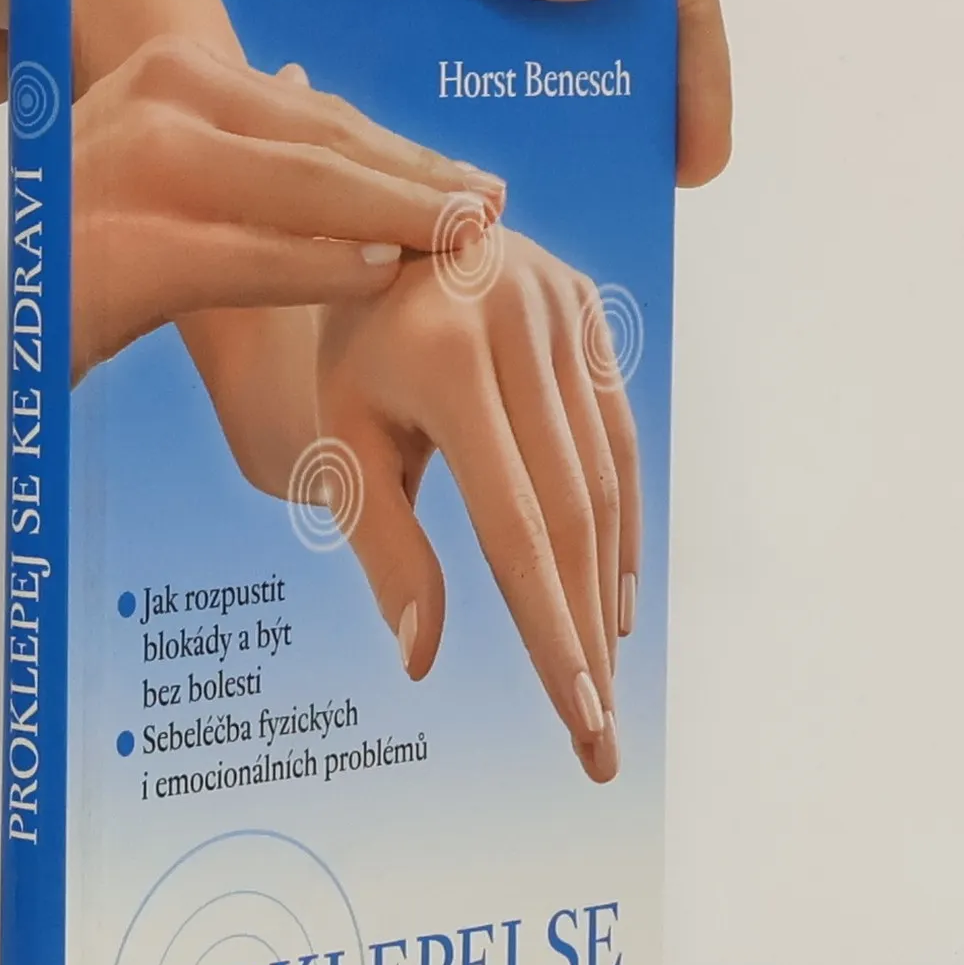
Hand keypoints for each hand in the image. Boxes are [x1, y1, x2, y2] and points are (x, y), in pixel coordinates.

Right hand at [71, 38, 500, 380]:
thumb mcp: (144, 169)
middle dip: (420, 179)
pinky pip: (249, 256)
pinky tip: (383, 277)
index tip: (476, 183)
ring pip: (302, 186)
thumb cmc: (72, 254)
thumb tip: (302, 78)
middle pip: (324, 140)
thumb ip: (229, 134)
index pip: (318, 113)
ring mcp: (133, 169)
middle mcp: (153, 103)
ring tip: (467, 243)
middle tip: (495, 211)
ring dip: (397, 216)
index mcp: (171, 81)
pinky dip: (322, 266)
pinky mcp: (120, 250)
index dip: (406, 152)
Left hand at [315, 228, 640, 783]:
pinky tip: (615, 601)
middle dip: (586, 638)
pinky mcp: (591, 313)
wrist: (369, 227)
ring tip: (601, 687)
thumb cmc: (340, 350)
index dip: (549, 629)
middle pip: (573, 517)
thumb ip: (385, 548)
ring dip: (610, 594)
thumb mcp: (340, 442)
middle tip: (597, 738)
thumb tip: (422, 662)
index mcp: (447, 357)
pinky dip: (622, 527)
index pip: (515, 527)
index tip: (576, 716)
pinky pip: (620, 440)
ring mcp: (567, 312)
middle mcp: (522, 324)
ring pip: (607, 483)